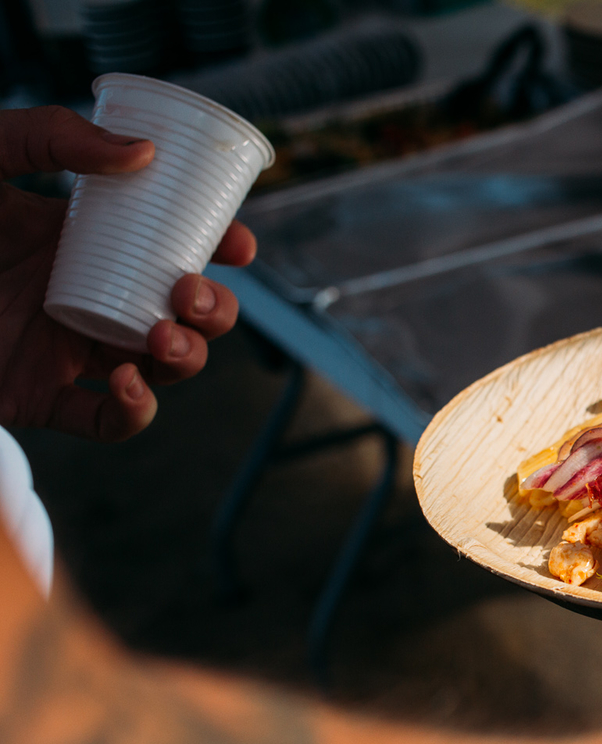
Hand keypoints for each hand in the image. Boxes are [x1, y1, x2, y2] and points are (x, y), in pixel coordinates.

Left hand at [0, 106, 256, 440]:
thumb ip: (50, 138)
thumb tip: (144, 155)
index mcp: (83, 246)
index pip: (173, 252)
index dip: (220, 253)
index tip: (236, 243)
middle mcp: (86, 300)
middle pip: (184, 318)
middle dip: (214, 312)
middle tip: (190, 292)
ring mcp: (66, 352)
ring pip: (163, 371)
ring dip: (186, 358)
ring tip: (162, 335)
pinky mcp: (39, 398)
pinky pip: (108, 422)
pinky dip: (134, 412)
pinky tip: (127, 382)